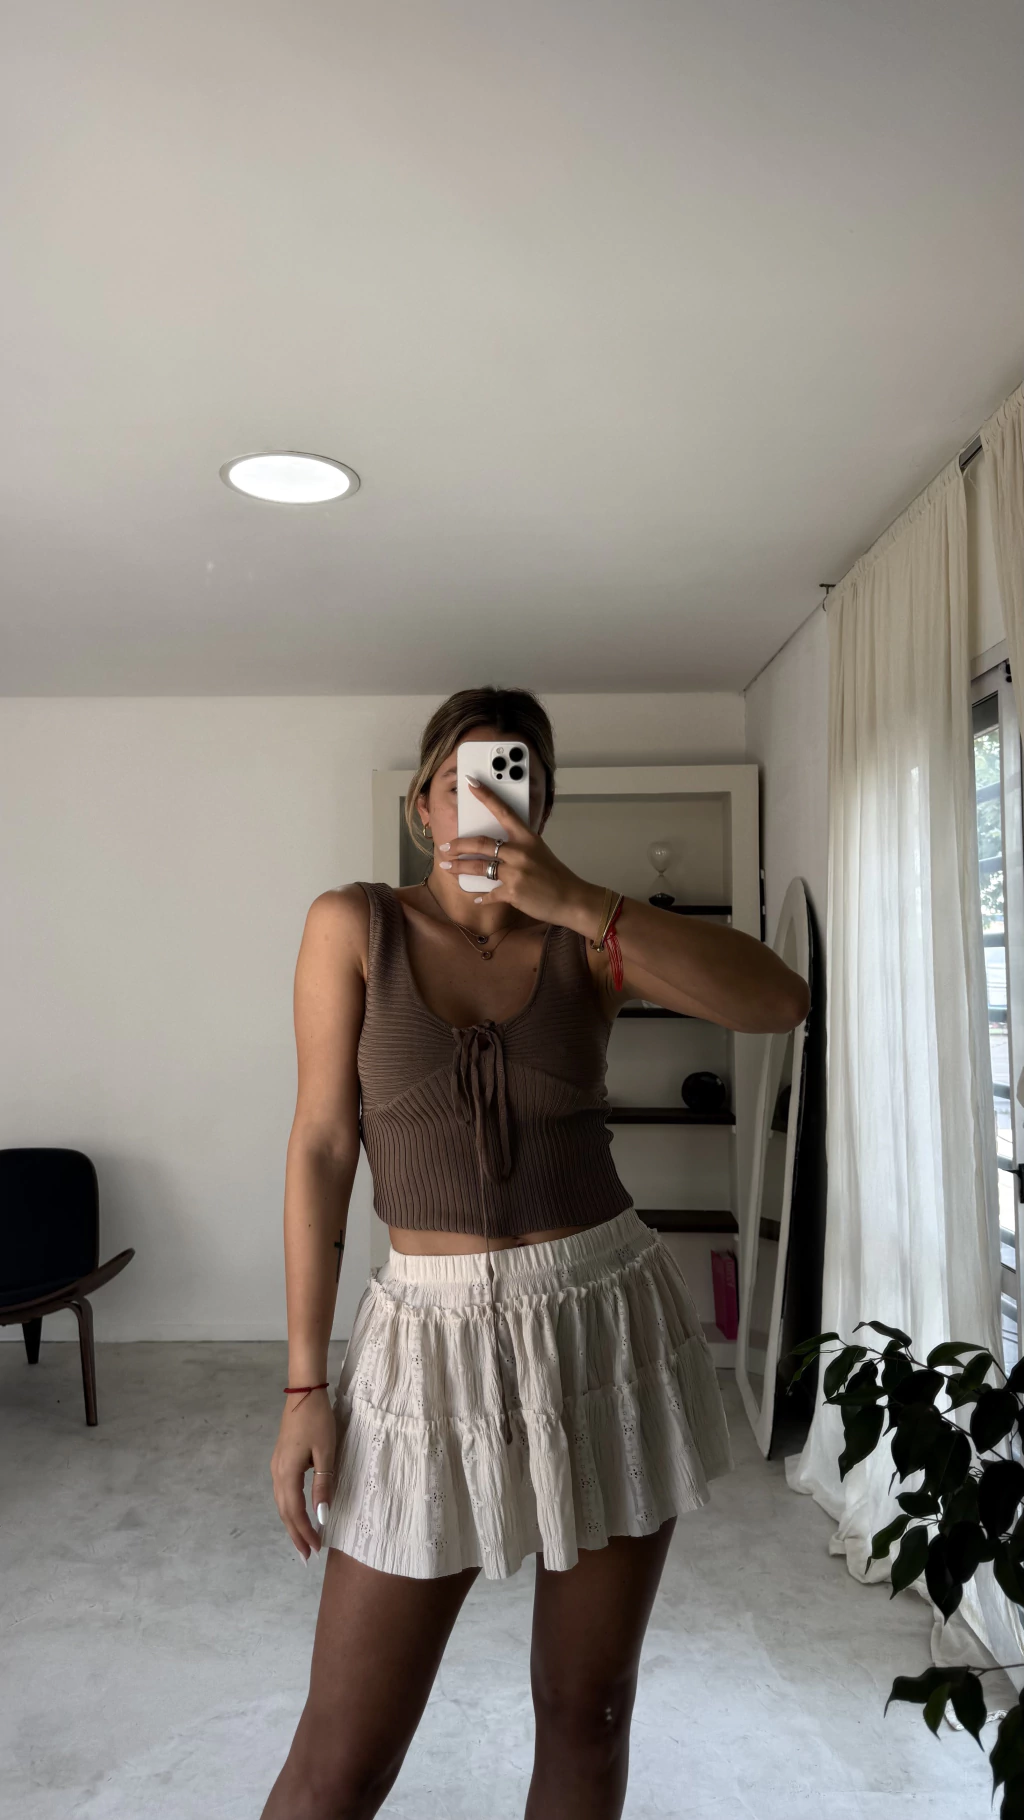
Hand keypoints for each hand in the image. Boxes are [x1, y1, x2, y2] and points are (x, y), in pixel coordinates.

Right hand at [270, 1388, 336, 1561]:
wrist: (304, 1392)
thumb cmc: (318, 1421)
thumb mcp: (325, 1453)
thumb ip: (323, 1485)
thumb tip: (322, 1516)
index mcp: (287, 1473)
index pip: (295, 1512)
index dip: (305, 1532)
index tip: (316, 1549)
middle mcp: (277, 1473)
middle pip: (284, 1511)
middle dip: (295, 1534)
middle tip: (307, 1556)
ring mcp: (276, 1466)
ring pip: (282, 1502)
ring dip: (291, 1523)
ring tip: (302, 1540)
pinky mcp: (280, 1459)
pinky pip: (283, 1492)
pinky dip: (290, 1508)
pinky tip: (297, 1513)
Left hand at [438, 776, 604, 933]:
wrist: (571, 899)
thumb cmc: (556, 876)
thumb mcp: (539, 852)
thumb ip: (519, 846)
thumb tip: (498, 847)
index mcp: (527, 837)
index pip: (503, 811)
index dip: (486, 796)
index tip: (471, 783)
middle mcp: (519, 851)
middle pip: (480, 843)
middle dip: (458, 845)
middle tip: (445, 847)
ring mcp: (515, 872)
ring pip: (479, 867)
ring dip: (459, 868)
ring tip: (447, 867)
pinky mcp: (512, 892)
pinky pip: (490, 893)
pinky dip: (482, 897)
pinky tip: (477, 898)